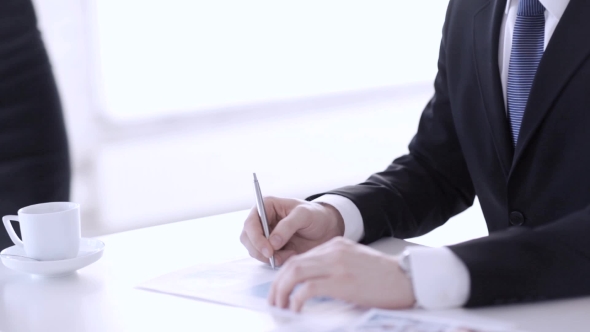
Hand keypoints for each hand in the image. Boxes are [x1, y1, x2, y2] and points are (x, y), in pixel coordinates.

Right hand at [240, 196, 344, 265]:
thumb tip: (272, 242)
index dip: (255, 238)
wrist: (326, 229)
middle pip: (247, 239)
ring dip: (268, 257)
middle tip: (275, 257)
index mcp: (266, 207)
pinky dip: (275, 260)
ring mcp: (264, 236)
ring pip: (254, 250)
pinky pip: (265, 258)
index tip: (268, 250)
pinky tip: (291, 254)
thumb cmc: (315, 215)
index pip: (250, 223)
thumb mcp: (304, 215)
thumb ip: (288, 226)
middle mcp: (261, 221)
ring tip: (290, 253)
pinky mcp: (270, 248)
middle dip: (259, 250)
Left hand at [269, 237, 415, 311]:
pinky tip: (294, 310)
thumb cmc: (385, 278)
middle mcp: (333, 250)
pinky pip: (307, 288)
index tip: (280, 291)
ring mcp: (337, 264)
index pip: (300, 258)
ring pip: (294, 273)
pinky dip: (296, 299)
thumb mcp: (355, 264)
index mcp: (336, 245)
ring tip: (279, 307)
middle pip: (292, 264)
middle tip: (273, 302)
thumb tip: (310, 288)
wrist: (409, 279)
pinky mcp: (342, 281)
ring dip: (281, 292)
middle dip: (277, 285)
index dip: (284, 276)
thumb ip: (334, 269)